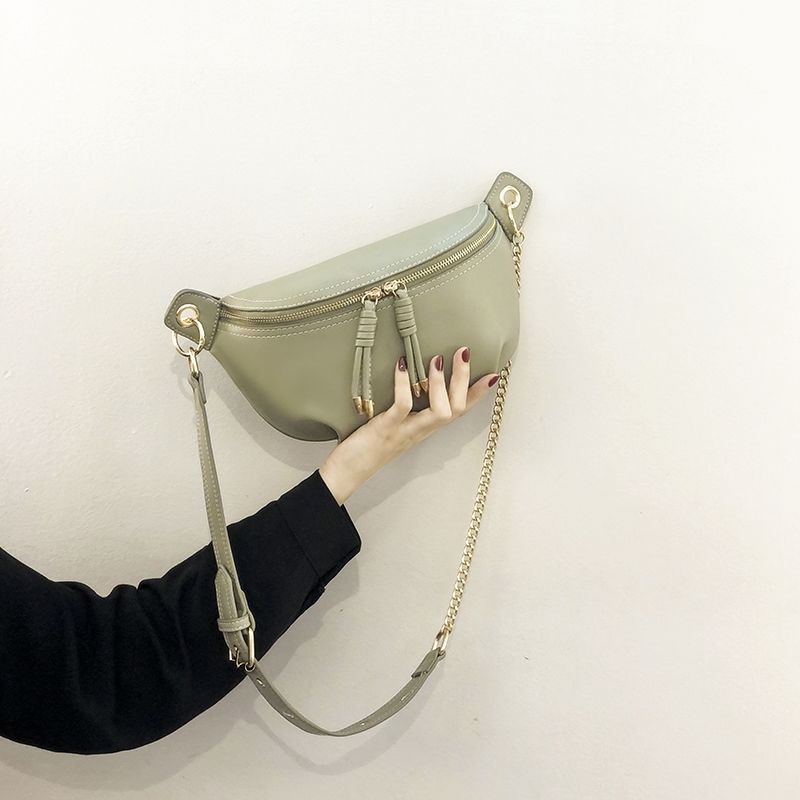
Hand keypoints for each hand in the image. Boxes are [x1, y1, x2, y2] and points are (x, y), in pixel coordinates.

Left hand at [318, 346, 499, 504]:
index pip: (459, 411)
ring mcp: (405, 431)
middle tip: (464, 352)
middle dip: (464, 380)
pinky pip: (402, 406)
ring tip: (437, 359)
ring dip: (442, 384)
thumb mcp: (396, 426)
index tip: (493, 375)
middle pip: (456, 409)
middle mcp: (421, 431)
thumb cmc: (369, 447)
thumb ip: (408, 410)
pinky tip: (401, 365)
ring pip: (439, 412)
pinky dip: (403, 385)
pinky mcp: (386, 429)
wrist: (347, 473)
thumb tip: (413, 381)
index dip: (477, 394)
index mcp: (425, 429)